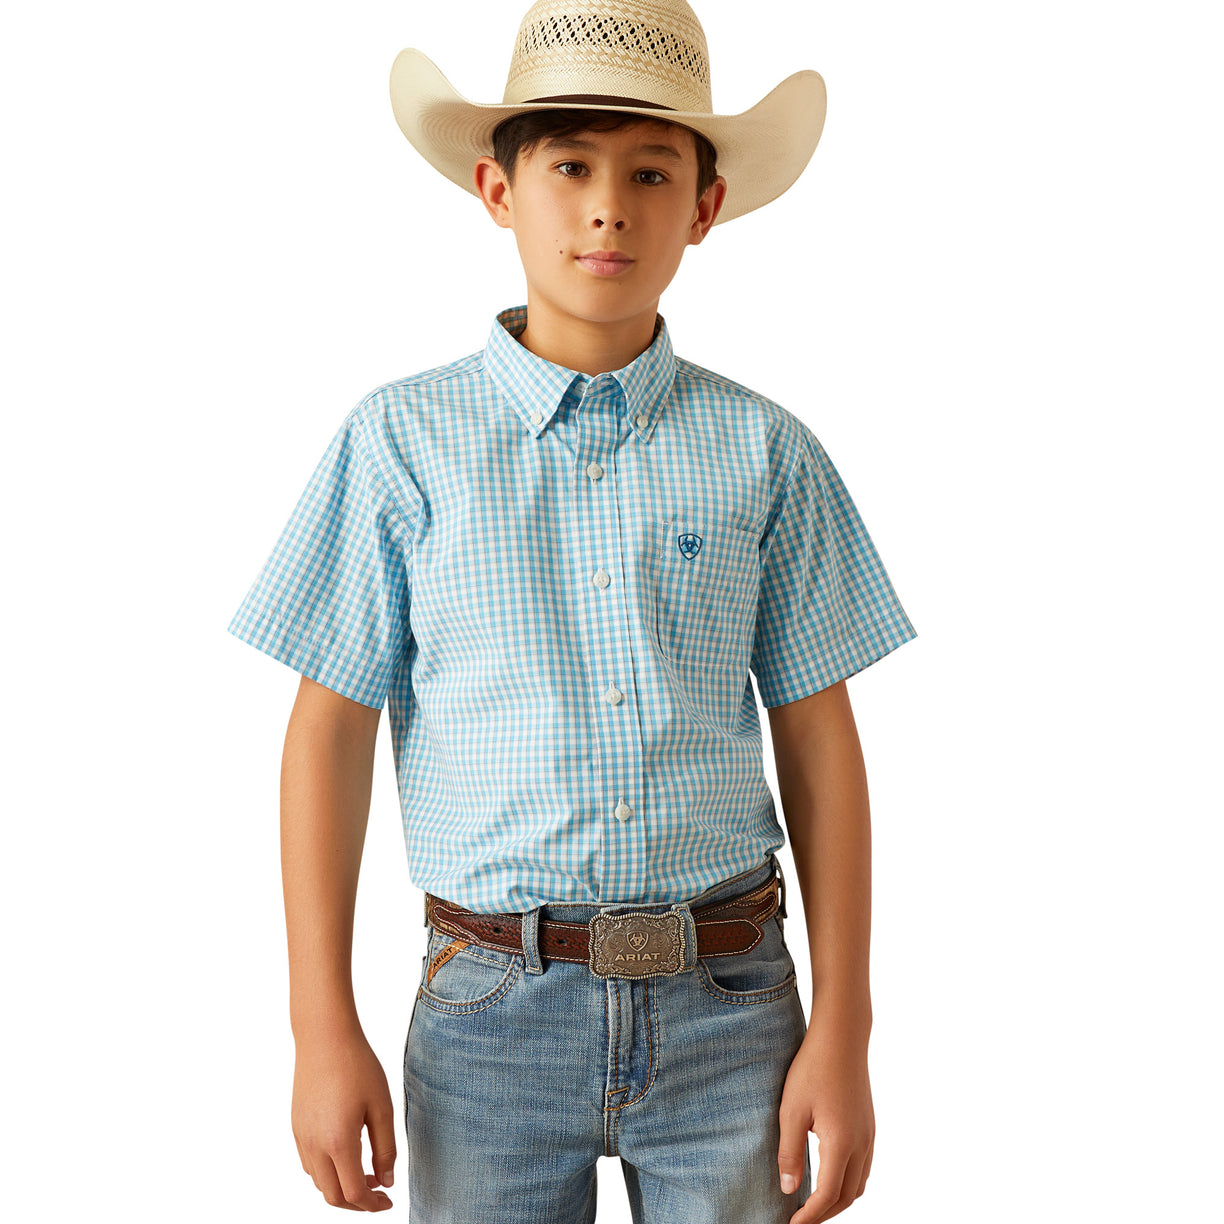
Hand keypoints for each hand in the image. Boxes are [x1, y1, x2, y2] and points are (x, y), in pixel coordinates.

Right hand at [291, 1030, 397, 1210]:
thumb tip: (386, 1181)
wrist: (324, 1037)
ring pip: (318, 1182)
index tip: (388, 1201)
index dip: (372, 1205)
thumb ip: (385, 1148)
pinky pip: (309, 1164)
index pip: (353, 1192)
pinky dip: (327, 1172)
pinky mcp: (296, 1127)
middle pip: (332, 1195)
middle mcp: (314, 1145)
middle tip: (379, 1195)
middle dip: (356, 1204)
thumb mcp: (381, 1106)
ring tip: (366, 1173)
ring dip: (341, 1187)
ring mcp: (301, 1137)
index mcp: (338, 1142)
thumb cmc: (357, 1066)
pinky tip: (346, 1156)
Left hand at [777, 1022, 874, 1222]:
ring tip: (813, 1204)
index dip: (809, 1217)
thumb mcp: (791, 1111)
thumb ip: (790, 1153)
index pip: (827, 1196)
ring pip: (859, 1184)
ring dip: (838, 1200)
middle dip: (824, 1214)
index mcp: (841, 1144)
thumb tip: (788, 1190)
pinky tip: (829, 1176)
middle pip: (847, 1197)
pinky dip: (848, 1182)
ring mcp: (869, 1135)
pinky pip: (863, 1167)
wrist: (841, 1038)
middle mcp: (861, 1144)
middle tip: (800, 1219)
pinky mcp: (869, 1126)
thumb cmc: (812, 1070)